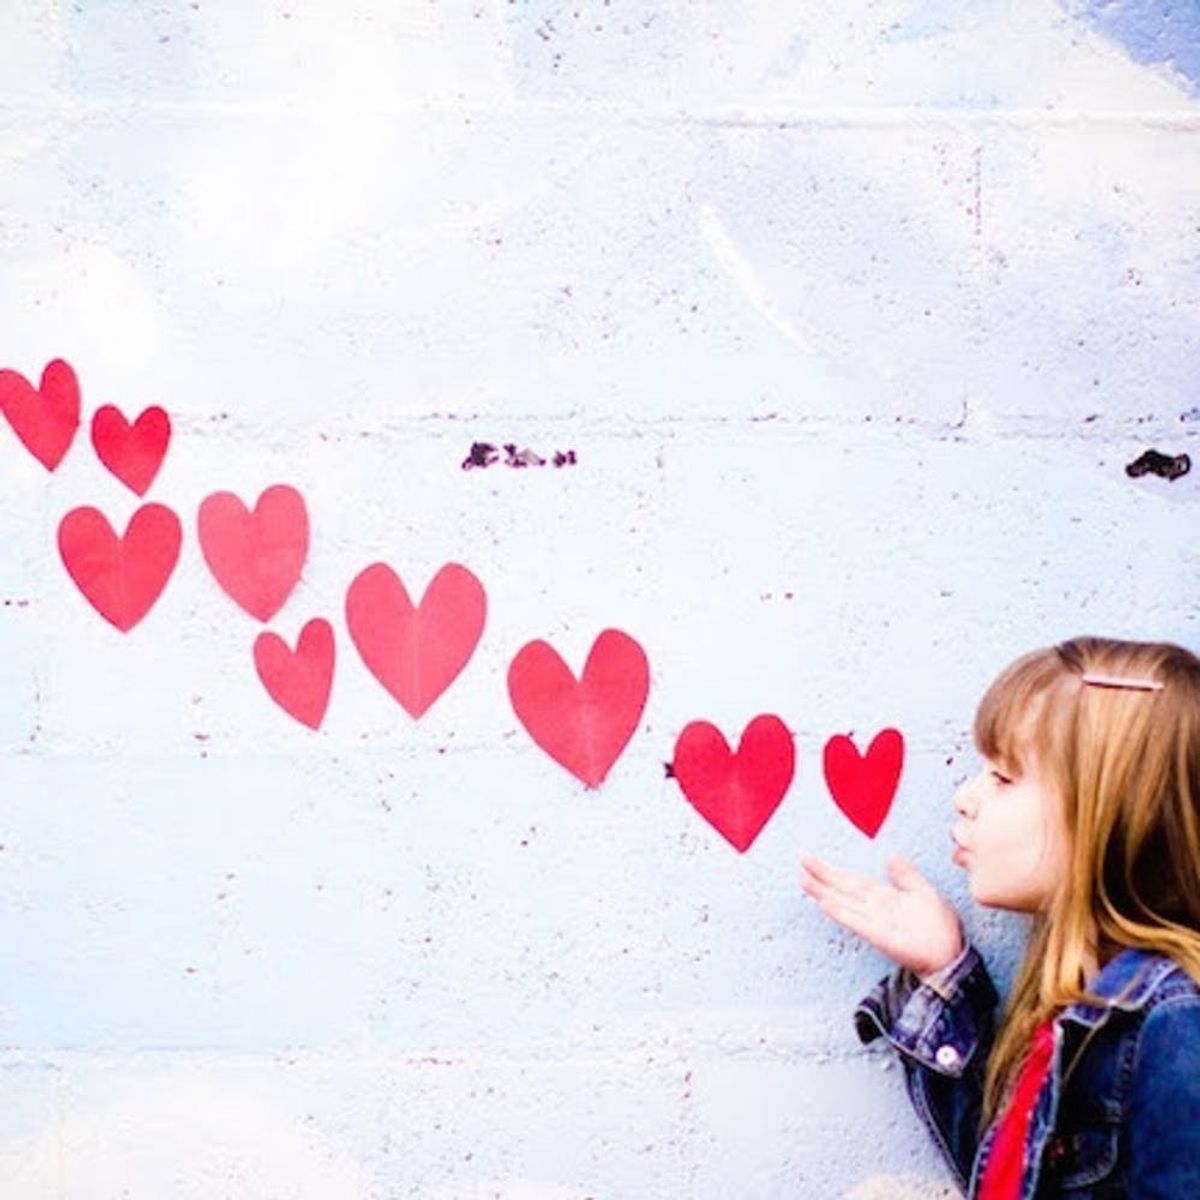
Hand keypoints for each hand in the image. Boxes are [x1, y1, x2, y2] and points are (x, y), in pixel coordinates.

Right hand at [800, 854, 963, 979]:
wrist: (953, 954)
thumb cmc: (940, 927)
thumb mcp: (924, 892)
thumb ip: (906, 875)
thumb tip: (891, 855)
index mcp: (884, 897)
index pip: (853, 881)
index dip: (833, 871)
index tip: (812, 860)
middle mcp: (875, 909)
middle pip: (844, 889)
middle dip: (823, 877)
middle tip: (802, 862)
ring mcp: (876, 923)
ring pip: (845, 904)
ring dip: (824, 893)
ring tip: (805, 882)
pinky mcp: (882, 937)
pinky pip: (858, 923)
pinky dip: (842, 913)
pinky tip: (826, 904)